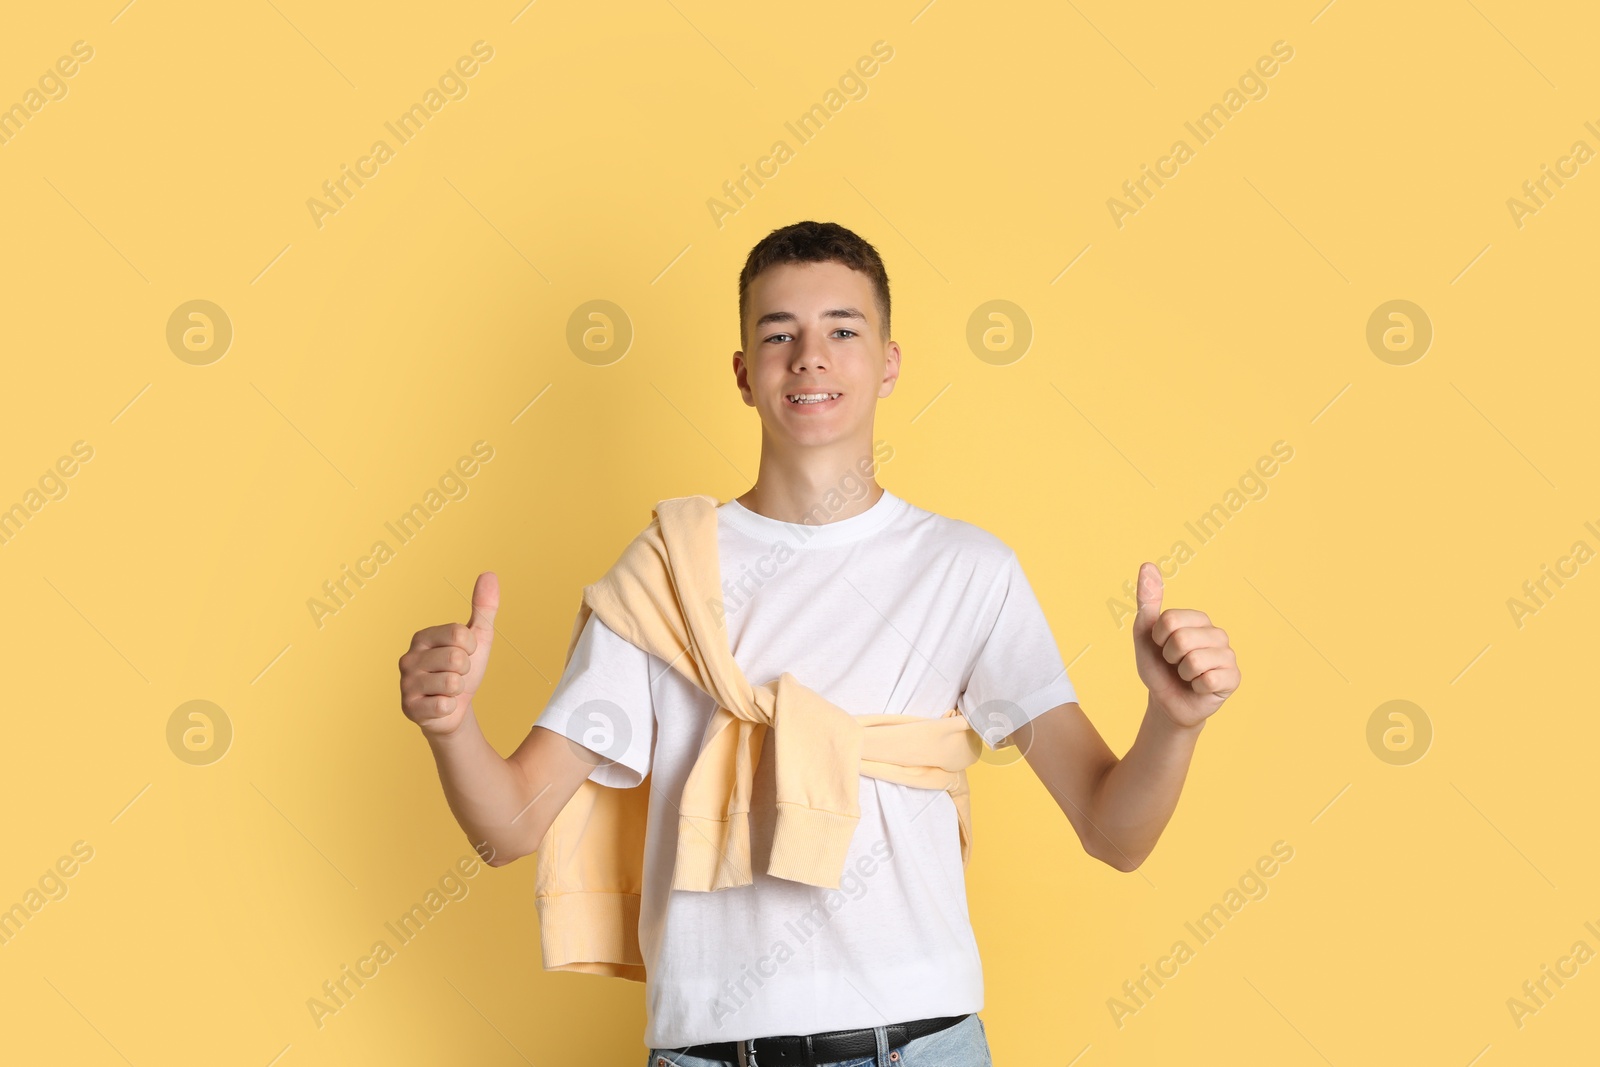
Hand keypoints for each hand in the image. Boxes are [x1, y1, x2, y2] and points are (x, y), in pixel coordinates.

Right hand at [399, 571, 498, 737]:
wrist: (456, 709)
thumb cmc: (464, 670)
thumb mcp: (479, 638)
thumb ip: (484, 607)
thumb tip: (490, 574)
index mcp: (422, 637)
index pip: (460, 634)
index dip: (471, 647)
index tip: (465, 654)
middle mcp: (408, 658)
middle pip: (456, 658)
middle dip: (465, 670)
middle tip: (456, 675)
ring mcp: (406, 684)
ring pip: (451, 683)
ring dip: (458, 690)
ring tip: (447, 690)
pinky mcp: (409, 708)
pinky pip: (444, 705)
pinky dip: (450, 707)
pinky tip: (440, 705)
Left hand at [1131, 563, 1238, 728]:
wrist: (1167, 703)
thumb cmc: (1158, 667)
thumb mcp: (1145, 634)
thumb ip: (1147, 601)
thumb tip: (1147, 565)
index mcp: (1198, 619)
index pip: (1169, 620)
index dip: (1158, 638)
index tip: (1161, 647)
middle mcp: (1217, 633)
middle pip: (1181, 639)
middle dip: (1169, 657)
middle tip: (1174, 664)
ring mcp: (1228, 656)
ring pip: (1194, 660)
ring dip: (1182, 673)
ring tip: (1186, 675)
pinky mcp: (1233, 678)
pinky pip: (1207, 679)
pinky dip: (1195, 687)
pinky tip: (1199, 687)